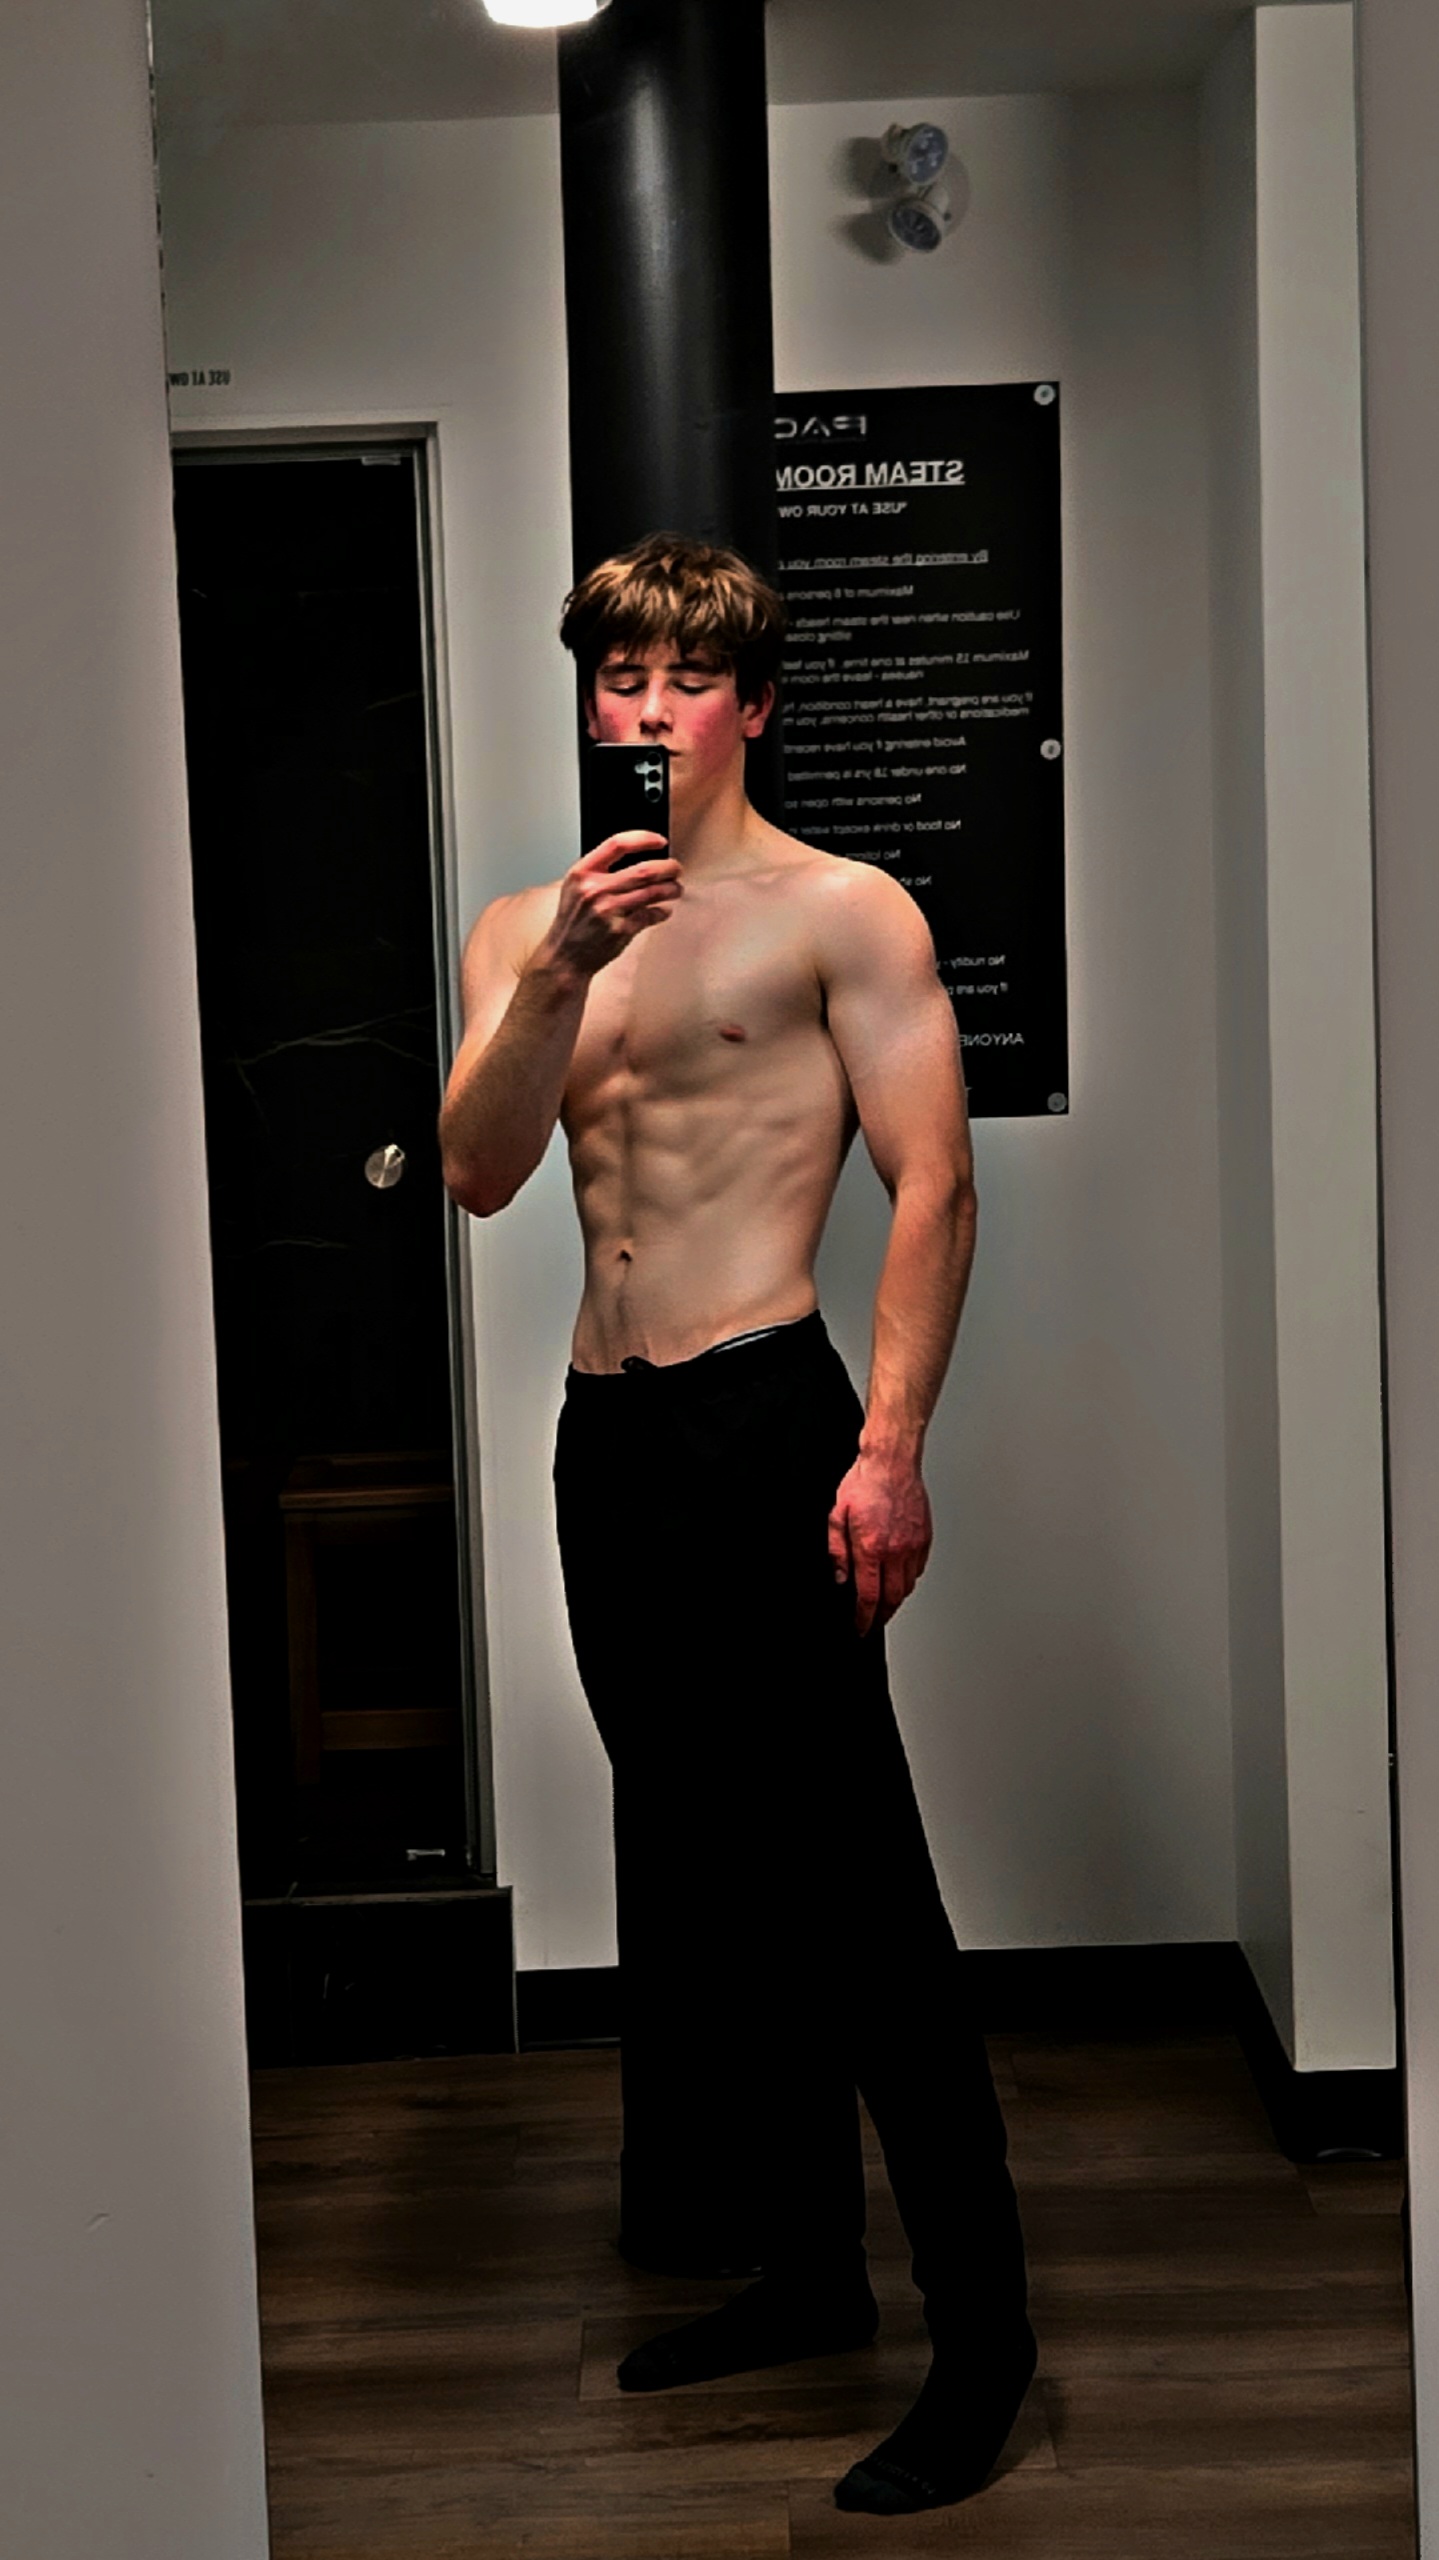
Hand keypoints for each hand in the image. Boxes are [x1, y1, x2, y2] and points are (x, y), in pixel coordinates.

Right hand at [537, 833, 679, 983]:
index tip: (660, 841)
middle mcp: (595, 889)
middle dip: (668, 868)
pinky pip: (651, 915)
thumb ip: (599, 870)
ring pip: (653, 892)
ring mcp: (609, 911)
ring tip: (676, 889)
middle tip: (676, 869)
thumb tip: (638, 857)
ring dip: (671, 889)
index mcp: (582, 873)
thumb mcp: (575, 887)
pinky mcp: (620, 930)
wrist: (564, 955)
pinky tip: (663, 910)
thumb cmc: (573, 921)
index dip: (644, 839)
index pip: (618, 844)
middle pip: (644, 870)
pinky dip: (662, 912)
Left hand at [827, 1451, 932, 1638]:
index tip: (860, 1626)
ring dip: (895, 1599)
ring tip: (884, 1602)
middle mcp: (896, 1550)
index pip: (869, 1596)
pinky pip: (919, 1569)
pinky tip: (898, 1578)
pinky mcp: (924, 1537)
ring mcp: (913, 1544)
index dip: (864, 1617)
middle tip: (872, 1620)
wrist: (892, 1461)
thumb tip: (841, 1576)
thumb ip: (837, 1550)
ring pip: (908, 1586)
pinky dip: (908, 1579)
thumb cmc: (864, 1482)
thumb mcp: (836, 1515)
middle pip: (892, 1598)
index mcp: (871, 1547)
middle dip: (881, 1615)